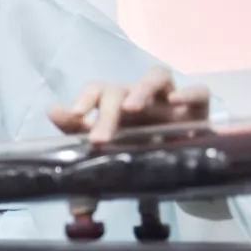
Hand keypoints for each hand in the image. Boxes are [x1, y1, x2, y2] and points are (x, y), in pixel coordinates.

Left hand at [48, 66, 210, 142]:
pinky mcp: (199, 110)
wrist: (176, 174)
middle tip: (100, 139)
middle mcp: (140, 97)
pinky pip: (199, 91)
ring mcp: (170, 100)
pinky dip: (189, 92)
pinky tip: (176, 101)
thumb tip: (51, 110)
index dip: (84, 98)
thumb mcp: (104, 150)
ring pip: (157, 75)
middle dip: (107, 112)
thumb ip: (76, 132)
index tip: (75, 116)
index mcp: (115, 105)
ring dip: (143, 88)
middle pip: (121, 89)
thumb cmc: (135, 155)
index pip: (97, 89)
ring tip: (132, 108)